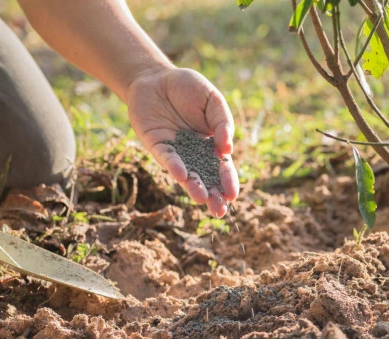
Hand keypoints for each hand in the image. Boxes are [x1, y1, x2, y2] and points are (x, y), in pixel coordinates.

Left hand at [126, 67, 238, 216]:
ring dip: (194, 187)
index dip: (228, 181)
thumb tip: (227, 148)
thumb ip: (223, 122)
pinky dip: (175, 166)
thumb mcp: (213, 100)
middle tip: (219, 211)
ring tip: (201, 200)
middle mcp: (194, 153)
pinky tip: (182, 175)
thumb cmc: (188, 88)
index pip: (223, 168)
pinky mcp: (157, 145)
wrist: (156, 78)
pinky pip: (167, 158)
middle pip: (206, 178)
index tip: (232, 195)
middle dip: (213, 195)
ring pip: (186, 174)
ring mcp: (176, 151)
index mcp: (212, 145)